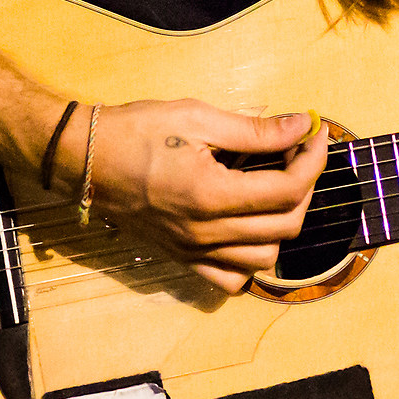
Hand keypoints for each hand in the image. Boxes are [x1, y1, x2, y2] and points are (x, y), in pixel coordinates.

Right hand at [53, 102, 326, 293]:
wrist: (84, 158)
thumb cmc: (135, 131)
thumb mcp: (197, 118)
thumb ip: (256, 130)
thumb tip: (302, 126)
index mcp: (210, 196)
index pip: (287, 190)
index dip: (312, 160)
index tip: (315, 134)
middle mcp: (204, 233)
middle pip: (285, 226)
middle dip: (303, 186)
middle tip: (296, 154)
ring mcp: (192, 251)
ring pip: (264, 259)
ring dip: (282, 224)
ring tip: (274, 187)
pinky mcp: (181, 258)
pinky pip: (230, 279)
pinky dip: (250, 260)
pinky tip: (247, 226)